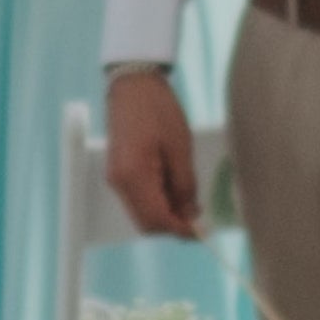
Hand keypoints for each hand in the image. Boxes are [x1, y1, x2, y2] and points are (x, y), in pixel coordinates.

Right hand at [105, 66, 202, 241]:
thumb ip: (185, 186)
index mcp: (133, 175)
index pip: (157, 219)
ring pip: (142, 214)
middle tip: (199, 216)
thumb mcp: (181, 148)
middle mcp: (119, 182)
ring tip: (189, 197)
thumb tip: (190, 215)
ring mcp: (116, 178)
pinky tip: (174, 187)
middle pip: (146, 223)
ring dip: (166, 213)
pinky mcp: (118, 173)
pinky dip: (158, 201)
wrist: (133, 86)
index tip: (203, 233)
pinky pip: (138, 199)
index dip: (181, 231)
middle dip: (173, 225)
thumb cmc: (158, 110)